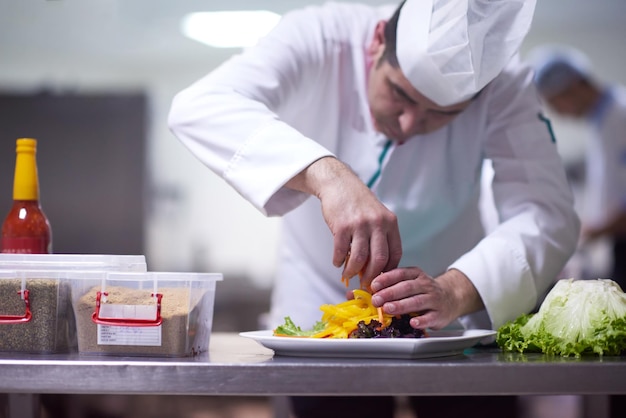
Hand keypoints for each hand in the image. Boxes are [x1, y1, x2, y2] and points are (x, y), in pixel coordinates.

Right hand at [285, 157, 401, 283]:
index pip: (395, 254)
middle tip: (365, 284)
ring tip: (347, 275)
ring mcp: (360, 225)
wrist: (339, 184)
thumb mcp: (378, 216)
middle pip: (379, 260)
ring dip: (352, 272)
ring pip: (360, 259)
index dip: (388, 271)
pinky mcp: (342, 226)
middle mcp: (378, 224)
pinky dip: (339, 261)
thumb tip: (376, 268)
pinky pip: (342, 251)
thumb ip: (380, 238)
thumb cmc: (358, 203)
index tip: (381, 279)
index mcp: (390, 223)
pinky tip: (337, 262)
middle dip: (371, 277)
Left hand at [369, 267, 483, 329]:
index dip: (386, 279)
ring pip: (417, 301)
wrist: (451, 297)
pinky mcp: (439, 314)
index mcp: (416, 274)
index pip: (400, 273)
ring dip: (401, 305)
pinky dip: (421, 320)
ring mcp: (434, 299)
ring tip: (388, 309)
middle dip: (390, 293)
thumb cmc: (423, 291)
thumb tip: (359, 292)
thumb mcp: (409, 282)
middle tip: (376, 300)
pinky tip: (412, 322)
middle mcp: (426, 285)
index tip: (373, 285)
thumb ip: (389, 285)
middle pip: (407, 287)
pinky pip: (430, 317)